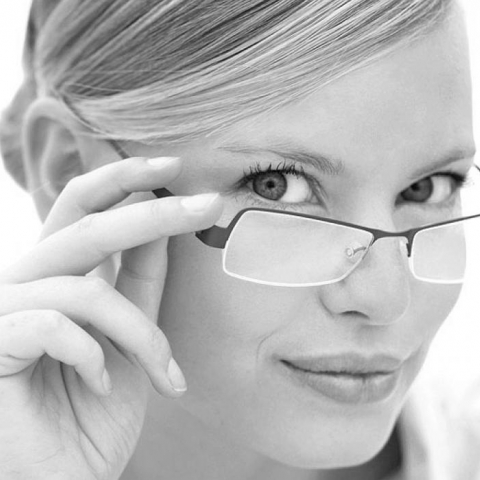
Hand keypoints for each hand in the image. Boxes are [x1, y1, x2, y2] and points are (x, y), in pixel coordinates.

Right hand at [0, 155, 222, 479]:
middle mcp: (26, 283)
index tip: (174, 167)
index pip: (82, 208)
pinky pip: (54, 326)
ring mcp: (3, 312)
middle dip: (153, 214)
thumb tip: (160, 228)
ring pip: (86, 290)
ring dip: (140, 334)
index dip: (123, 179)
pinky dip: (95, 357)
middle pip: (88, 230)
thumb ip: (140, 282)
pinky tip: (100, 383)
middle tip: (208, 203)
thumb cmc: (95, 409)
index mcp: (57, 276)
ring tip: (164, 374)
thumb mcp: (131, 337)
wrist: (66, 477)